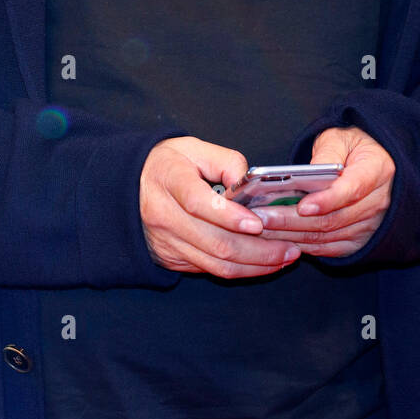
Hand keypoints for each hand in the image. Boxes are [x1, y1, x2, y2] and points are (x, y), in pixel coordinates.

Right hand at [139, 137, 301, 278]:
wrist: (129, 186)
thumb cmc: (168, 164)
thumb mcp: (194, 148)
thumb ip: (226, 161)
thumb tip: (251, 182)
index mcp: (169, 180)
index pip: (198, 203)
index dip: (229, 216)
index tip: (257, 223)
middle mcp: (164, 215)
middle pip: (214, 242)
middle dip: (258, 250)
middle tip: (290, 248)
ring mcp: (167, 241)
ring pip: (215, 263)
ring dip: (254, 266)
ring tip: (284, 258)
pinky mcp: (171, 258)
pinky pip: (209, 269)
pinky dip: (239, 270)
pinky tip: (263, 263)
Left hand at [255, 126, 394, 257]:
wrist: (373, 162)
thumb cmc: (353, 146)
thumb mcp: (340, 137)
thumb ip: (327, 153)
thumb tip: (309, 173)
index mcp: (377, 171)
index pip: (353, 190)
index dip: (327, 200)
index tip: (301, 206)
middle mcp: (378, 202)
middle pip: (334, 219)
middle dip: (294, 221)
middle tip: (262, 217)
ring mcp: (370, 225)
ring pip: (327, 237)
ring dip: (292, 235)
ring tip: (262, 227)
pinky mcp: (359, 240)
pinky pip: (328, 248)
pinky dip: (302, 245)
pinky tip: (279, 237)